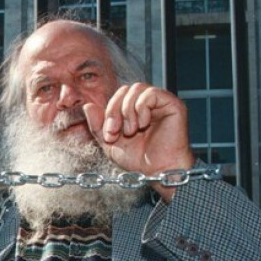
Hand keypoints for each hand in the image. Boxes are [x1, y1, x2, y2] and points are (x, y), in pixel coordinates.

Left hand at [83, 83, 194, 201]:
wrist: (157, 172)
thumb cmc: (138, 160)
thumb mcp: (110, 143)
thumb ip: (98, 125)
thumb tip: (87, 106)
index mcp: (134, 111)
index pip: (117, 97)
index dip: (108, 112)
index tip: (108, 135)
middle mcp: (148, 104)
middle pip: (125, 90)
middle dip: (114, 110)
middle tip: (116, 132)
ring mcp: (161, 103)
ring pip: (136, 88)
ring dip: (127, 111)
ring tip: (131, 131)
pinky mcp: (173, 104)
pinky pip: (151, 93)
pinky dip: (141, 108)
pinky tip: (143, 125)